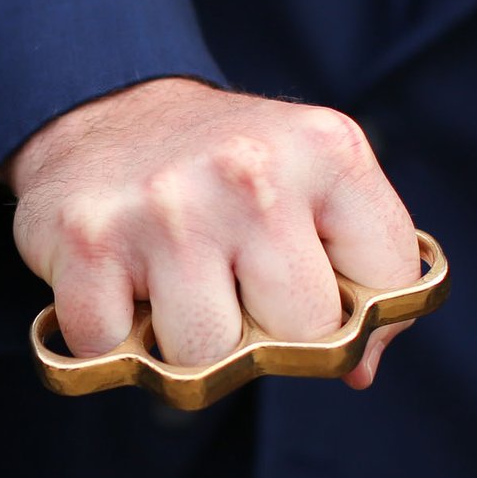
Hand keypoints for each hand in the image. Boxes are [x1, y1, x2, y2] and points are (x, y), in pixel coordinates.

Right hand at [7, 78, 418, 383]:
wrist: (105, 108)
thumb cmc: (223, 168)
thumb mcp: (315, 180)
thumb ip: (359, 265)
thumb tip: (360, 370)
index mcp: (327, 150)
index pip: (387, 288)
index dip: (359, 315)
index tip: (321, 296)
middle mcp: (250, 172)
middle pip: (300, 338)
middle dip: (268, 334)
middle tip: (236, 288)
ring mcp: (167, 208)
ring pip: (207, 360)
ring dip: (185, 344)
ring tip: (174, 286)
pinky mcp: (89, 242)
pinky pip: (115, 352)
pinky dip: (111, 338)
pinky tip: (119, 286)